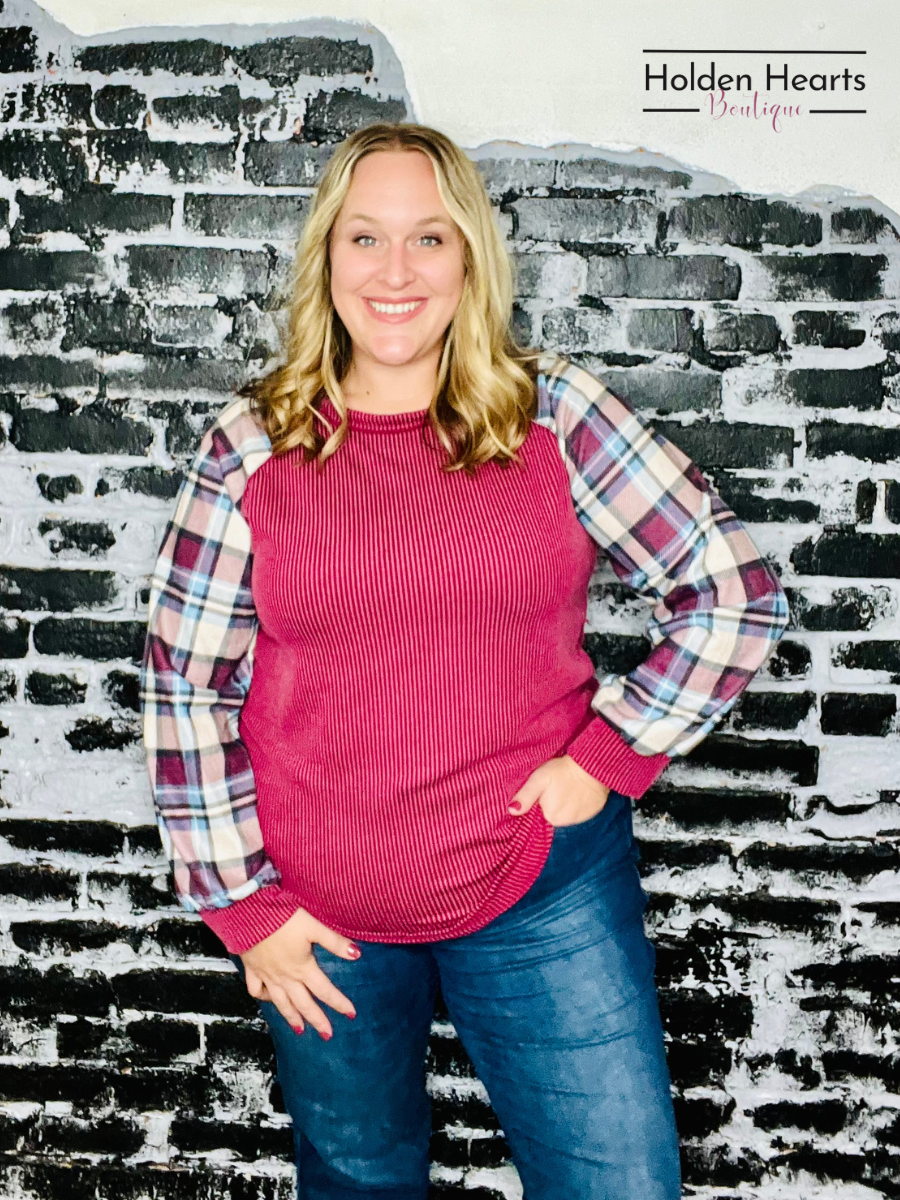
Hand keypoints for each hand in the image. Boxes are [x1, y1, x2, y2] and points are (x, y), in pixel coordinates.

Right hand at [240, 907, 360, 1040]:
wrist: (250, 914)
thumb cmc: (284, 919)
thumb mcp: (314, 926)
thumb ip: (334, 942)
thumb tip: (357, 954)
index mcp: (302, 968)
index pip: (325, 990)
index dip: (339, 1003)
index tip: (351, 1014)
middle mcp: (285, 977)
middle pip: (304, 1003)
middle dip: (317, 1020)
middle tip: (327, 1035)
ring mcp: (266, 975)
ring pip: (280, 1002)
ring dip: (291, 1017)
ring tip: (299, 1029)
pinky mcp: (252, 969)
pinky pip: (256, 990)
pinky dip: (262, 997)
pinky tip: (267, 999)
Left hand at [509, 754, 610, 826]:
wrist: (592, 766)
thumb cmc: (563, 771)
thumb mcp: (539, 779)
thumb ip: (525, 796)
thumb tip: (511, 811)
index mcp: (550, 816)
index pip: (539, 811)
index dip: (540, 799)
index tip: (545, 788)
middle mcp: (564, 823)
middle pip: (551, 813)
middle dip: (551, 801)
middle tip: (556, 785)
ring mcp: (579, 820)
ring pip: (564, 812)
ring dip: (564, 803)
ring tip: (567, 787)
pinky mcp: (591, 814)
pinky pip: (578, 812)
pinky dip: (577, 804)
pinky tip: (577, 792)